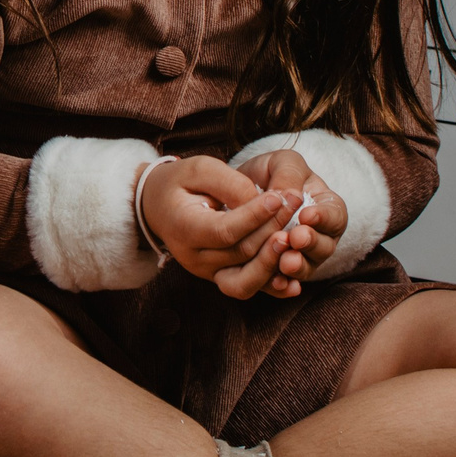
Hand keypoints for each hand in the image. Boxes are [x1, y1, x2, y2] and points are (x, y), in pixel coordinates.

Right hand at [138, 155, 298, 298]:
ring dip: (275, 260)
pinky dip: (272, 286)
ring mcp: (207, 273)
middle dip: (273, 227)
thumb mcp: (199, 169)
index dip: (256, 215)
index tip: (280, 195)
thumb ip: (230, 183)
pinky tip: (293, 282)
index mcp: (184, 228)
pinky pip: (248, 288)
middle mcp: (194, 258)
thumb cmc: (180, 183)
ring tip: (296, 237)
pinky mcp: (220, 278)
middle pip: (241, 253)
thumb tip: (263, 201)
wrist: (158, 207)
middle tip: (297, 202)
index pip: (226, 230)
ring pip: (247, 278)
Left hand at [234, 149, 348, 296]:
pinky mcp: (276, 273)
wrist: (241, 191)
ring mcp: (300, 257)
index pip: (335, 216)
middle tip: (296, 238)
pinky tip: (276, 283)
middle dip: (311, 244)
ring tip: (285, 261)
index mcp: (325, 208)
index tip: (307, 215)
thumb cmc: (268, 174)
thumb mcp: (281, 163)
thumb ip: (288, 174)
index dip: (325, 218)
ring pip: (305, 269)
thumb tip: (287, 196)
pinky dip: (280, 285)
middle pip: (324, 248)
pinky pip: (281, 284)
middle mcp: (318, 237)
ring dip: (297, 266)